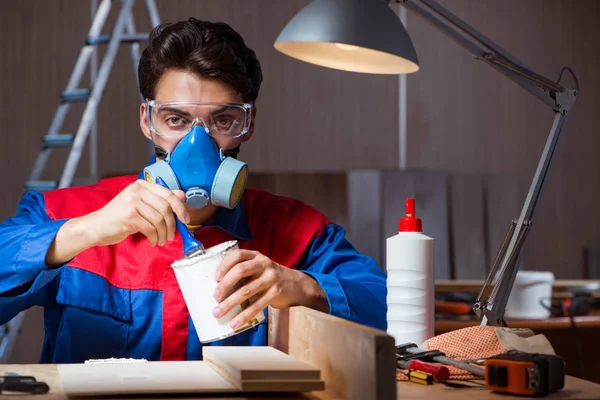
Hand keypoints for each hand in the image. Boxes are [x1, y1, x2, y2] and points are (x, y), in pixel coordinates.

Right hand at [45, 180, 189, 266]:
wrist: (95, 227)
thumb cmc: (119, 217)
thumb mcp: (141, 205)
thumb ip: (160, 199)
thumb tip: (182, 194)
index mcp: (141, 185)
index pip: (168, 194)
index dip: (180, 208)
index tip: (185, 220)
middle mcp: (136, 190)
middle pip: (166, 207)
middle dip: (172, 224)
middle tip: (172, 235)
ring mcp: (132, 202)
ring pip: (159, 219)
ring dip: (163, 233)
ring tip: (161, 240)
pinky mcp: (128, 216)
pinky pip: (150, 228)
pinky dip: (155, 237)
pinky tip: (153, 241)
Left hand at [211, 249, 328, 329]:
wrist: (296, 284)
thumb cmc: (269, 277)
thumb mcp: (259, 268)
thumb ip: (243, 271)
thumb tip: (218, 287)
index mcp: (256, 256)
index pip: (238, 255)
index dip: (224, 265)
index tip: (215, 277)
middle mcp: (264, 264)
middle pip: (240, 271)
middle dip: (225, 285)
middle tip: (215, 297)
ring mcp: (271, 278)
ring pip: (246, 290)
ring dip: (230, 303)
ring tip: (218, 313)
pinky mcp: (276, 293)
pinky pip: (257, 305)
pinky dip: (244, 316)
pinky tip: (235, 322)